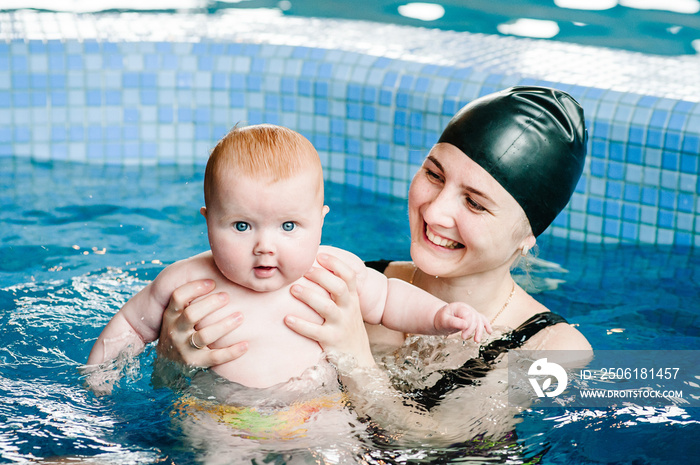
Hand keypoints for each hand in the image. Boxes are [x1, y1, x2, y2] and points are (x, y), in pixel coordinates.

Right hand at [157, 279, 247, 367]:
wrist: (169, 365)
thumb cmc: (181, 330)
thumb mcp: (177, 315)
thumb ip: (190, 297)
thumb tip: (214, 265)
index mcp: (170, 316)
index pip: (178, 297)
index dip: (194, 288)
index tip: (212, 282)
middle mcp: (174, 332)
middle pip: (191, 314)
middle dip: (211, 303)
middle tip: (227, 296)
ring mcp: (184, 349)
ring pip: (205, 336)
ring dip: (224, 325)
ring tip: (240, 316)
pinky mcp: (196, 364)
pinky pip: (215, 357)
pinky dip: (232, 352)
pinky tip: (246, 344)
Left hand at [285, 253, 374, 367]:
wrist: (358, 359)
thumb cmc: (346, 327)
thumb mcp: (349, 307)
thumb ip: (337, 290)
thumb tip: (315, 267)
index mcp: (352, 299)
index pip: (349, 276)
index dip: (336, 264)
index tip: (319, 255)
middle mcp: (349, 310)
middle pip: (339, 288)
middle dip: (321, 276)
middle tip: (304, 270)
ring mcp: (341, 325)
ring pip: (327, 307)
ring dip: (309, 296)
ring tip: (293, 289)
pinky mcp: (332, 340)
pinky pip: (315, 331)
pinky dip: (300, 324)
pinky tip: (287, 319)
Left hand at [434, 302, 492, 342]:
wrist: (441, 319)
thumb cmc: (442, 319)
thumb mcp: (444, 321)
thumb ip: (454, 322)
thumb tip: (465, 325)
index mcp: (460, 307)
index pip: (469, 315)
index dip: (468, 326)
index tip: (462, 335)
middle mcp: (467, 308)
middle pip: (475, 318)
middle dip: (471, 329)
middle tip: (463, 338)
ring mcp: (471, 312)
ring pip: (480, 320)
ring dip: (480, 331)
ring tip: (477, 341)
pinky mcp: (473, 317)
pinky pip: (482, 320)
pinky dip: (486, 325)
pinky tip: (489, 332)